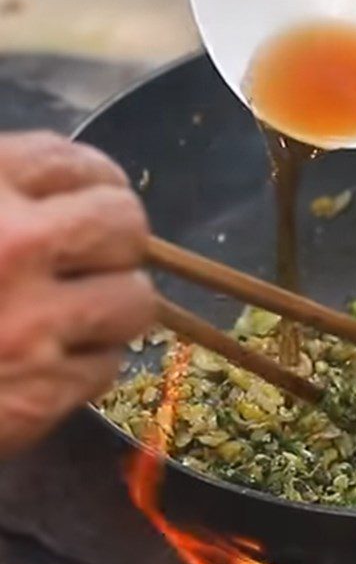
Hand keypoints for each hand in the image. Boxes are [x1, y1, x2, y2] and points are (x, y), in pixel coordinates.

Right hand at [0, 132, 154, 455]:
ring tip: (72, 313)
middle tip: (95, 255)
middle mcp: (12, 245)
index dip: (94, 183)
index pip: (76, 165)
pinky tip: (41, 366)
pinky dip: (82, 367)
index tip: (95, 198)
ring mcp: (32, 326)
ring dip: (111, 307)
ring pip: (135, 301)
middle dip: (116, 241)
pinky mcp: (37, 398)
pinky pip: (106, 368)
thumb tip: (57, 188)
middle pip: (126, 226)